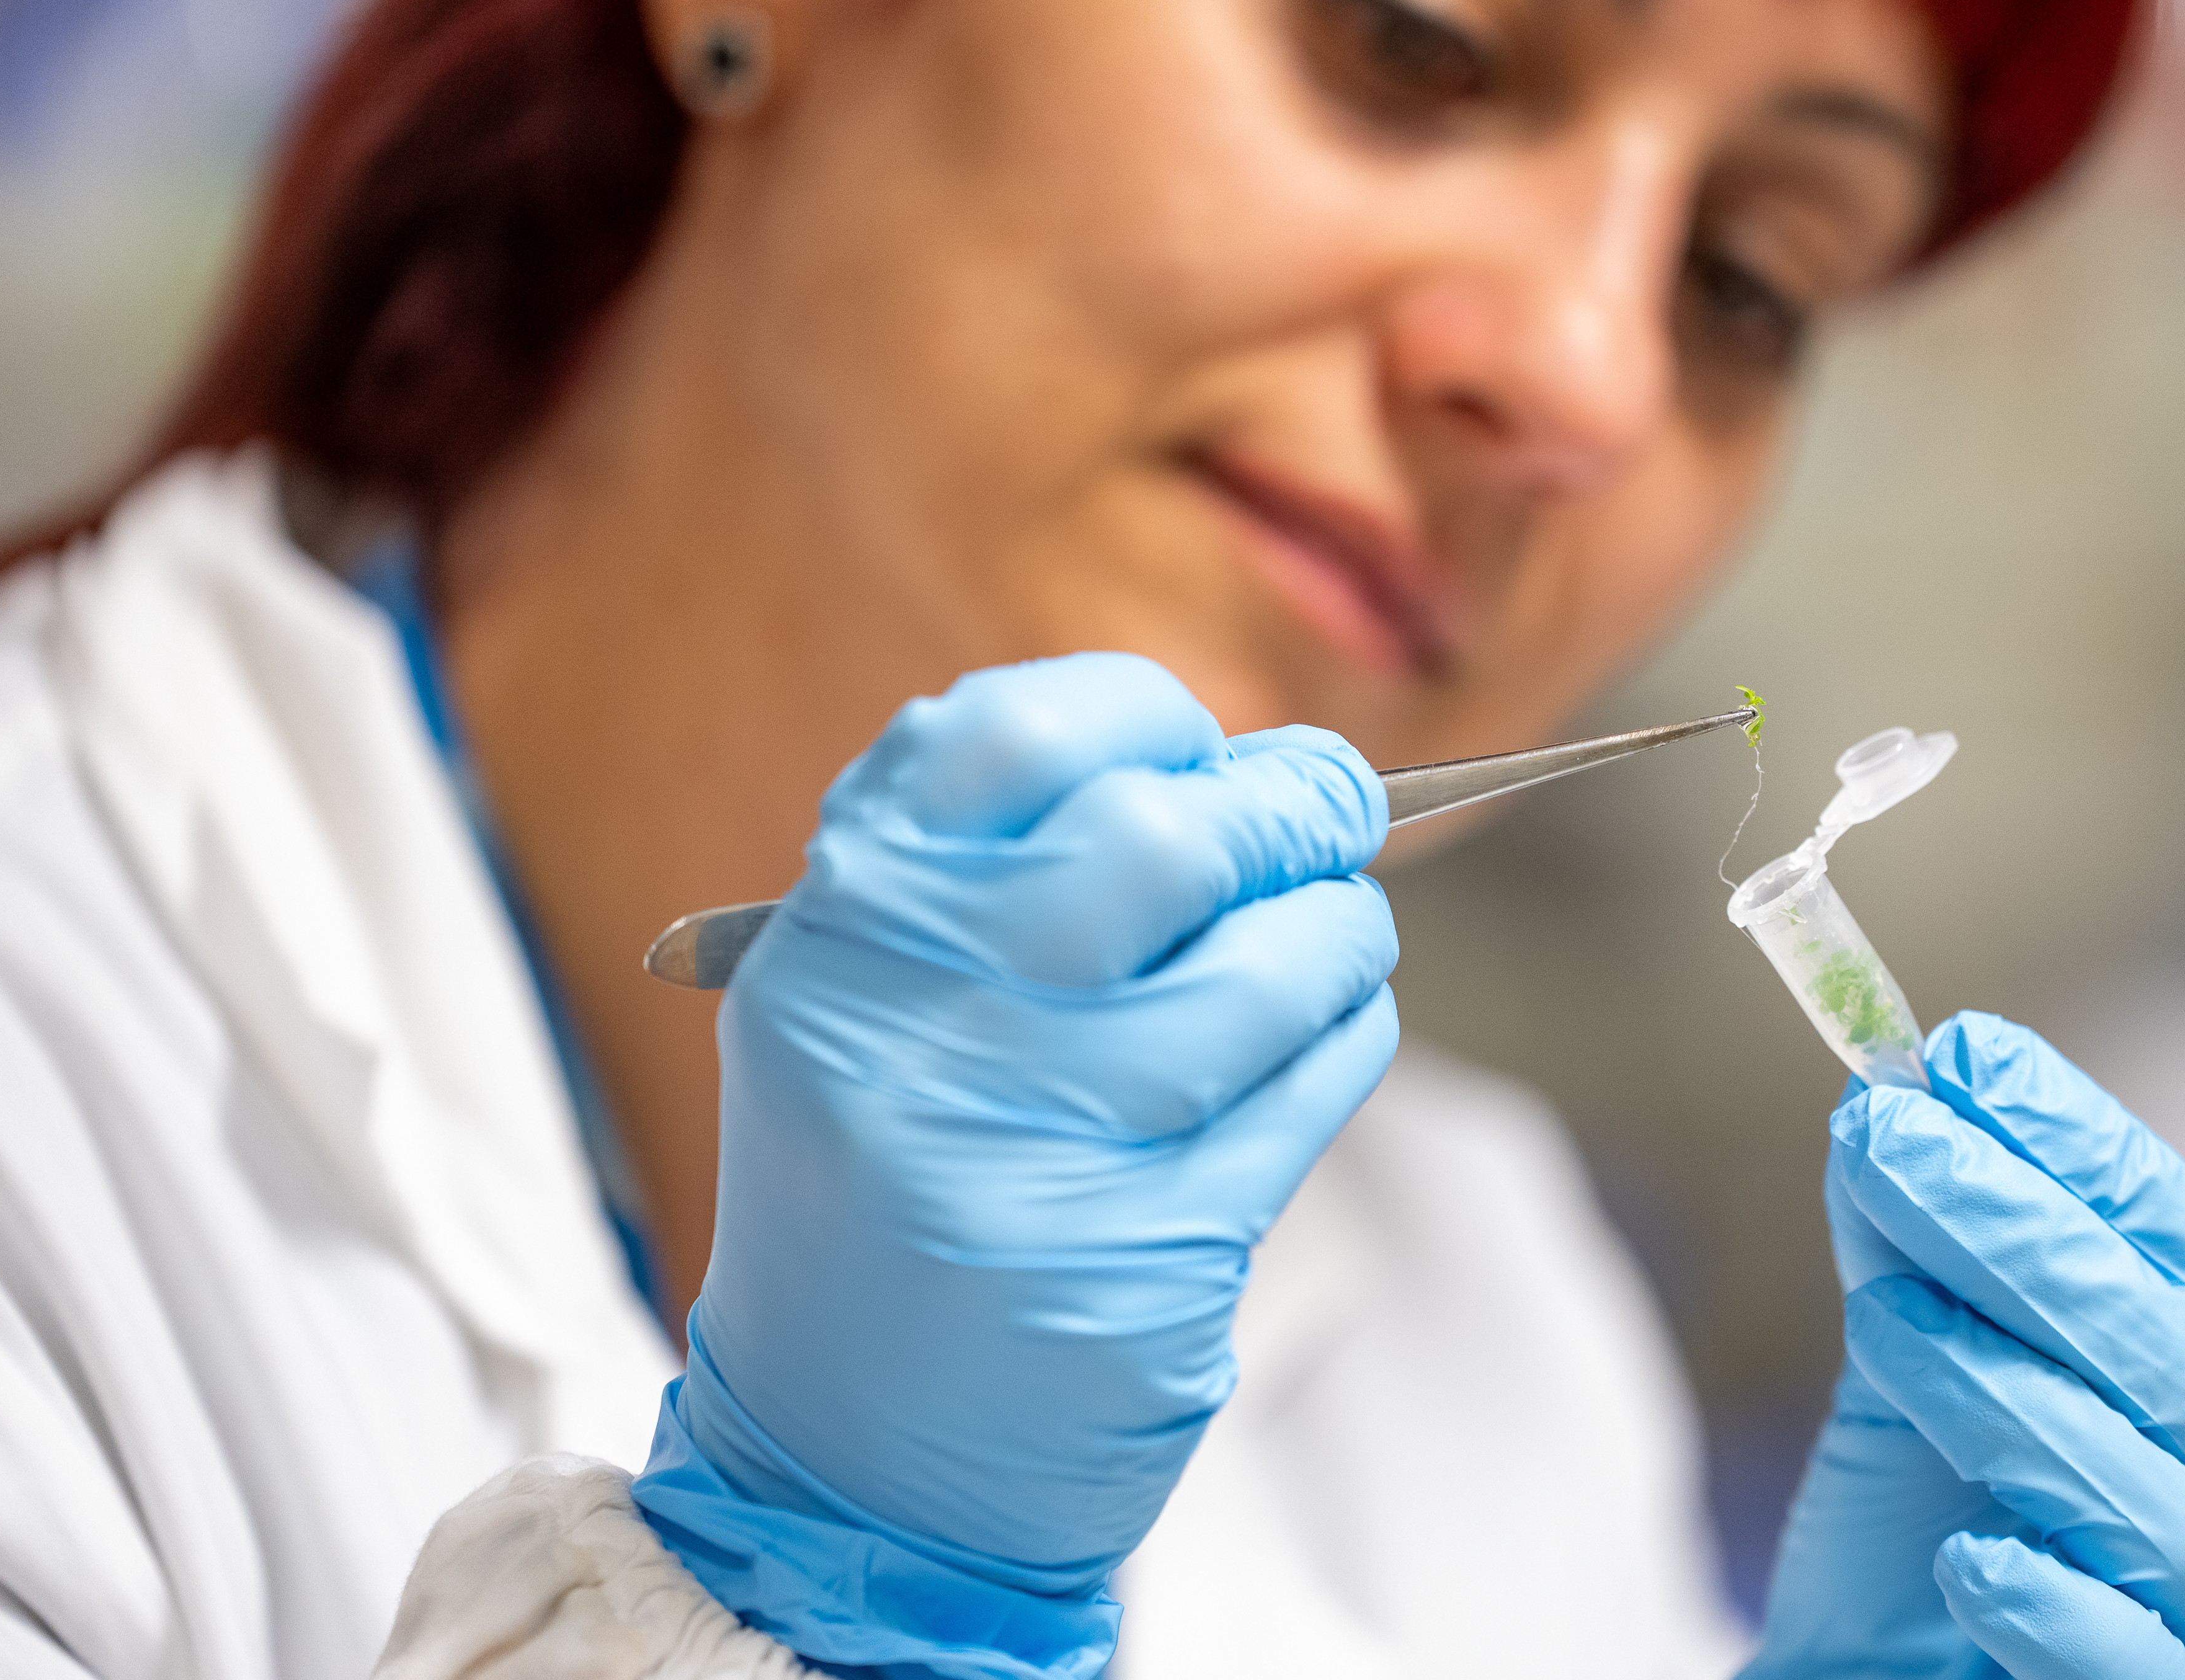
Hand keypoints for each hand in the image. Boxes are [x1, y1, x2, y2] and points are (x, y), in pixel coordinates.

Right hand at [633, 654, 1398, 1677]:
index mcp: (837, 944)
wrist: (841, 1466)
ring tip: (1334, 937)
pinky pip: (1305, 1093)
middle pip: (1162, 840)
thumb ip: (1010, 878)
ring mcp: (1027, 1158)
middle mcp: (915, 1038)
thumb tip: (1253, 770)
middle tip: (1329, 813)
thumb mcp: (875, 1011)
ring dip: (1338, 931)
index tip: (1195, 747)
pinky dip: (1347, 1039)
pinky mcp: (1140, 1267)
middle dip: (1287, 807)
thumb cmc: (892, 1193)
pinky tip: (1332, 1033)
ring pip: (1266, 968)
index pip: (1004, 739)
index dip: (1137, 719)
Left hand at [1748, 1014, 2184, 1679]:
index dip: (2100, 1150)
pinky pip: (2139, 1668)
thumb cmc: (1943, 1529)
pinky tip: (1965, 1555)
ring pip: (2163, 1508)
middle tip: (1886, 1138)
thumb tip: (1882, 1109)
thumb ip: (1915, 1254)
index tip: (1969, 1059)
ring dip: (2010, 1397)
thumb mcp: (1923, 1373)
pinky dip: (2052, 1600)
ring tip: (1878, 1317)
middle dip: (2024, 1232)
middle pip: (2184, 1357)